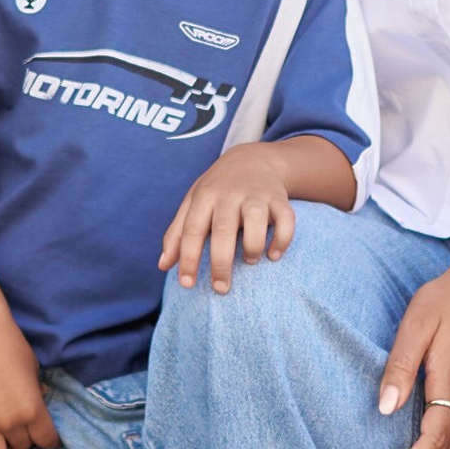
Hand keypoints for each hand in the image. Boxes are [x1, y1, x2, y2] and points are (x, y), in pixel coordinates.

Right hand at [0, 309, 57, 448]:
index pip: (46, 440)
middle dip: (24, 440)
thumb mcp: (34, 370)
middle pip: (23, 447)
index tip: (47, 438)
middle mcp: (10, 423)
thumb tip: (41, 402)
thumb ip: (38, 392)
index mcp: (32, 410)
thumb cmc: (11, 348)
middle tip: (21, 431)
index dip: (49, 440)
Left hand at [159, 143, 306, 295]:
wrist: (252, 159)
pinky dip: (282, 239)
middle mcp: (230, 195)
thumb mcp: (193, 203)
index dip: (188, 258)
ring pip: (256, 221)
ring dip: (252, 247)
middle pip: (223, 230)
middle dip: (220, 263)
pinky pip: (286, 220)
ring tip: (249, 262)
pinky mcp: (279, 199)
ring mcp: (256, 195)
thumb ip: (177, 233)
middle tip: (220, 288)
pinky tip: (273, 255)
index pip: (192, 230)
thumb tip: (163, 265)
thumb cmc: (217, 189)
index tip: (186, 284)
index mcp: (205, 197)